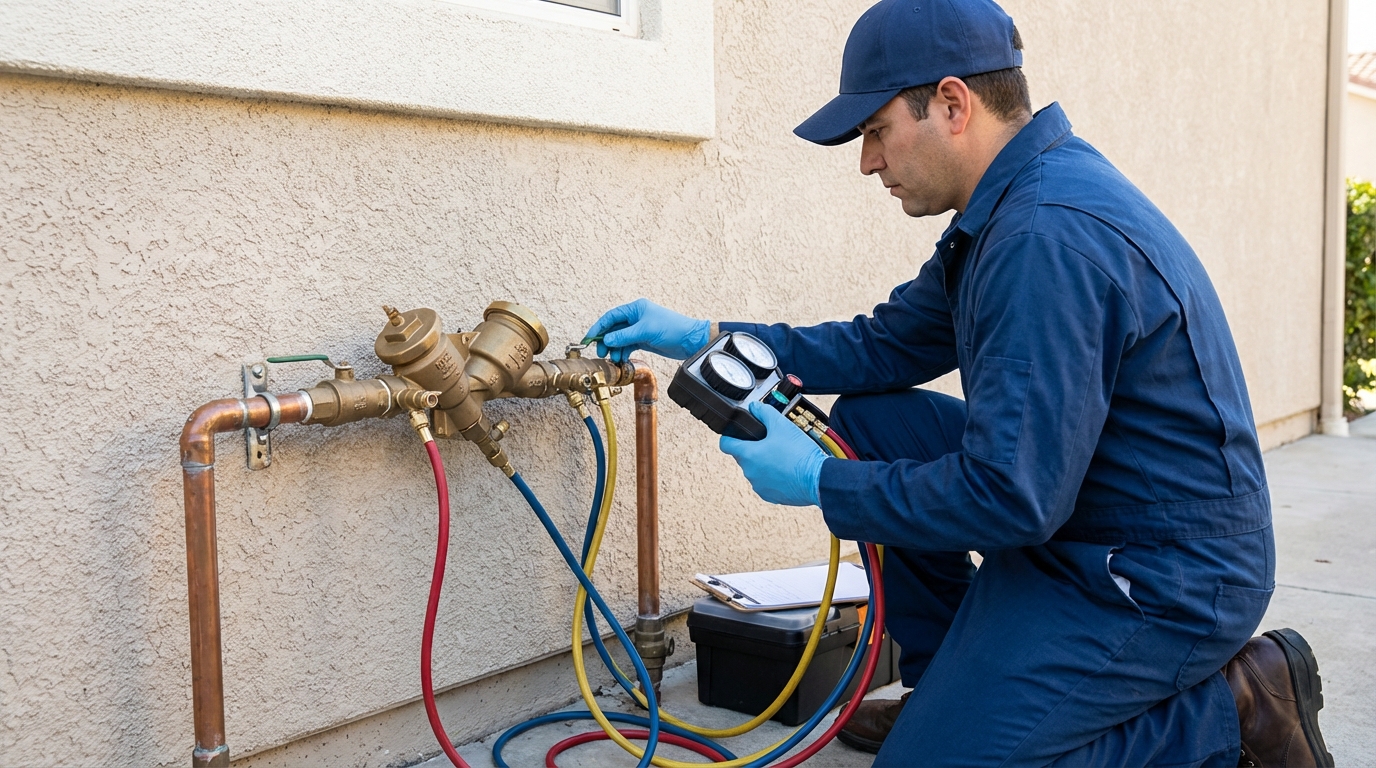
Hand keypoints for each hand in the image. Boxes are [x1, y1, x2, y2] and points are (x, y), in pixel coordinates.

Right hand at [585, 299, 710, 362]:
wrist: (690, 340)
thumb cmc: (672, 329)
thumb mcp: (645, 331)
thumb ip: (624, 336)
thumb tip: (606, 340)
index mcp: (635, 309)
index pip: (611, 316)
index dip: (599, 327)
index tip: (589, 338)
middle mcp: (636, 317)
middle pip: (614, 328)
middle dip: (606, 340)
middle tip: (601, 352)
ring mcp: (639, 329)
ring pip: (620, 339)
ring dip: (614, 348)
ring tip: (613, 358)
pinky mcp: (644, 340)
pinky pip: (627, 345)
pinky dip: (623, 352)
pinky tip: (621, 359)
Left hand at [719, 402, 827, 506]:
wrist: (818, 479)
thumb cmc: (800, 454)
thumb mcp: (781, 425)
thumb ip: (764, 412)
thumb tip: (754, 407)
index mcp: (748, 455)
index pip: (725, 444)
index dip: (729, 436)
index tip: (736, 433)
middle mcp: (750, 473)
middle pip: (743, 456)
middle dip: (753, 448)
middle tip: (770, 441)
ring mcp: (759, 486)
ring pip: (755, 470)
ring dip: (764, 463)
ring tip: (782, 456)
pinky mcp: (771, 496)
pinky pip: (767, 483)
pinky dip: (773, 477)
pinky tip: (787, 469)